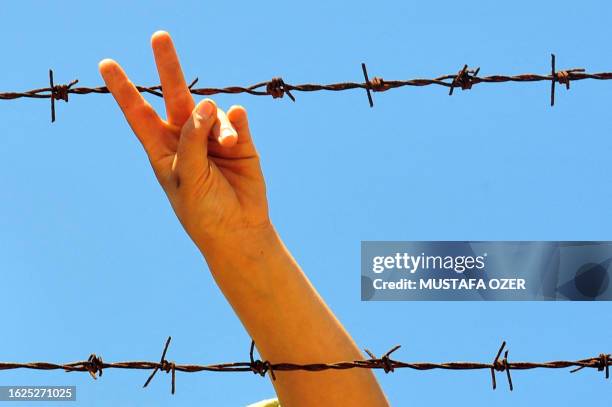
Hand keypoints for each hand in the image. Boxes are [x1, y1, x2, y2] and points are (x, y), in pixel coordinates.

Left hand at [98, 31, 269, 248]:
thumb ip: (191, 139)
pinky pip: (235, 119)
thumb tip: (206, 102)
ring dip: (215, 123)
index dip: (123, 89)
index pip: (138, 114)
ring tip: (223, 144)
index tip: (107, 64)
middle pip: (175, 95)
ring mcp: (213, 139)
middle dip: (167, 67)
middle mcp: (186, 138)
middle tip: (159, 36)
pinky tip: (236, 126)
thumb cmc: (203, 211)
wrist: (238, 230)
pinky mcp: (239, 142)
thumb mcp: (186, 177)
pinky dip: (235, 121)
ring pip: (211, 111)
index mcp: (162, 149)